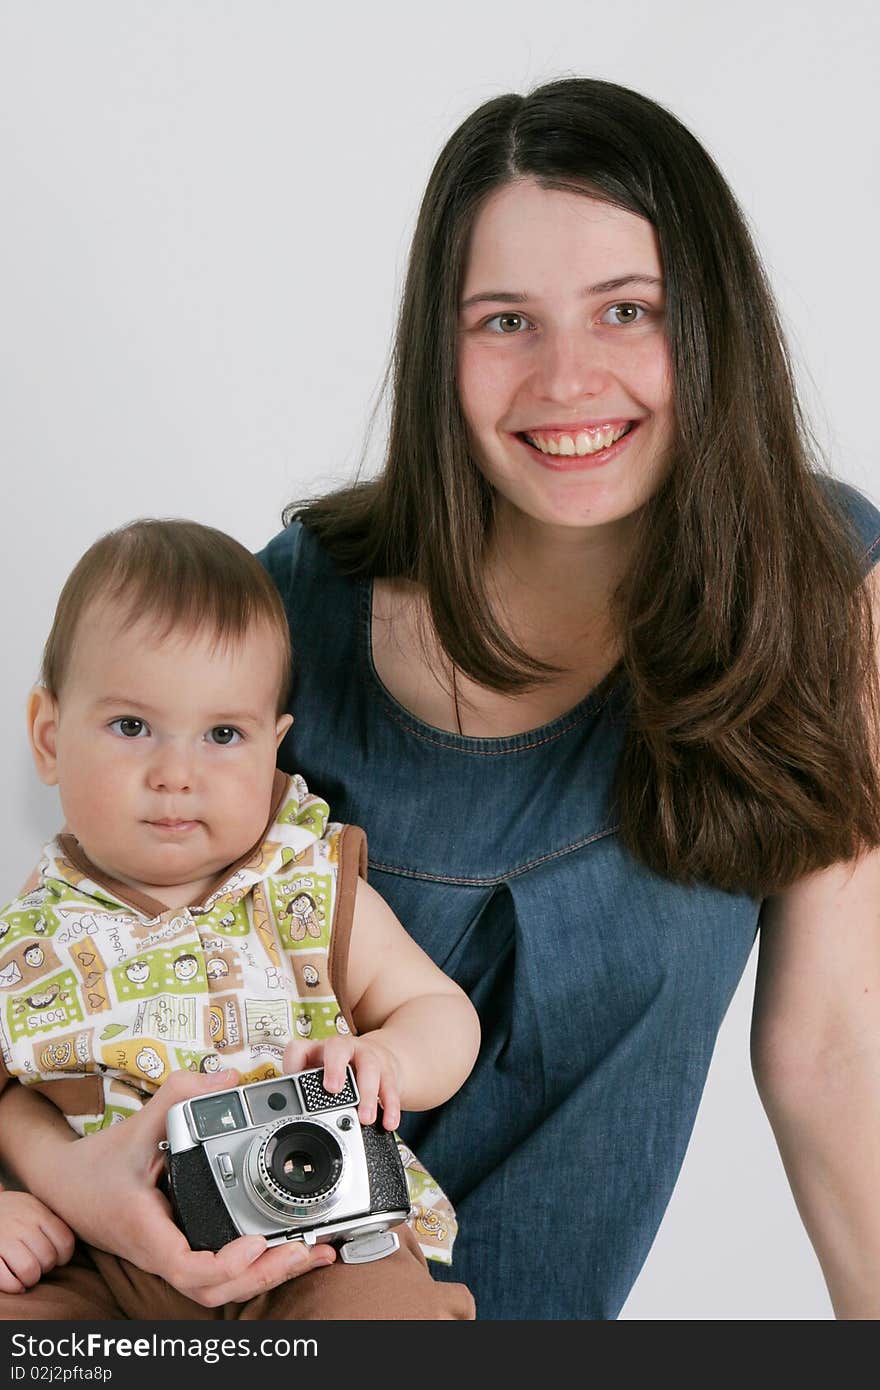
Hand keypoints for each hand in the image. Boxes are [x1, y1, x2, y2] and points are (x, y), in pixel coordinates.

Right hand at [0, 1189, 74, 1293]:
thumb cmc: (15, 1211)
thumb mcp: (36, 1206)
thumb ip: (52, 1220)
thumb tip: (78, 1238)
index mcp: (39, 1213)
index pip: (65, 1241)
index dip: (64, 1257)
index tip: (56, 1258)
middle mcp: (23, 1225)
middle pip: (48, 1258)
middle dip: (46, 1268)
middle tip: (39, 1265)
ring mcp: (5, 1239)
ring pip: (29, 1269)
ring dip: (31, 1279)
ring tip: (27, 1275)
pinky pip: (5, 1279)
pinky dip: (14, 1286)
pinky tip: (16, 1284)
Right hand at [35, 1069, 335, 1307]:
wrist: (65, 1185)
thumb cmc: (97, 1164)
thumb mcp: (137, 1123)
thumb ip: (179, 1095)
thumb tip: (226, 1078)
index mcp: (148, 1228)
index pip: (187, 1268)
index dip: (225, 1265)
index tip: (255, 1243)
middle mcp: (161, 1251)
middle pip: (213, 1289)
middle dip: (262, 1277)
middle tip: (303, 1251)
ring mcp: (171, 1256)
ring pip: (218, 1288)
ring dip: (263, 1277)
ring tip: (307, 1255)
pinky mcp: (180, 1250)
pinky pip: (217, 1273)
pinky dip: (251, 1269)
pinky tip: (283, 1252)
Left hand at [283, 1033, 401, 1129]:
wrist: (380, 1057)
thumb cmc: (341, 1070)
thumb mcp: (320, 1074)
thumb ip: (303, 1091)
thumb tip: (284, 1117)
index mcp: (319, 1051)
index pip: (300, 1048)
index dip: (295, 1061)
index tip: (295, 1077)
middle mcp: (343, 1049)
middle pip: (338, 1048)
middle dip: (336, 1068)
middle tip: (333, 1090)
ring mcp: (367, 1057)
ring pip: (369, 1068)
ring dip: (367, 1094)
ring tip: (364, 1118)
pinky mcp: (388, 1071)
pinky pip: (391, 1087)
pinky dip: (390, 1106)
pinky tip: (388, 1123)